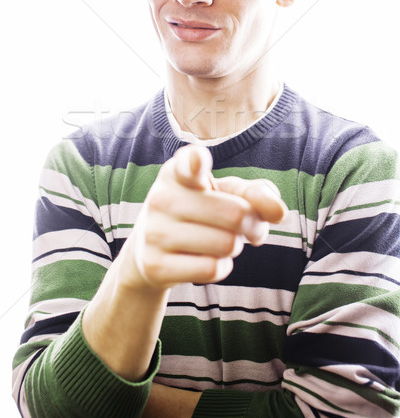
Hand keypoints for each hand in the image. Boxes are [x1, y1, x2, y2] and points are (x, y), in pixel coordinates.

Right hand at [127, 144, 286, 289]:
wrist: (152, 250)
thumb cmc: (201, 213)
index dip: (197, 162)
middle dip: (252, 225)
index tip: (199, 162)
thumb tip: (278, 211)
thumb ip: (257, 193)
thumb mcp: (226, 194)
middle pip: (235, 215)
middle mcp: (161, 198)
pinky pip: (212, 269)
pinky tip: (206, 259)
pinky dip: (221, 267)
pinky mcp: (155, 266)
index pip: (189, 164)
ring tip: (217, 241)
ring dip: (233, 247)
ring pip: (226, 245)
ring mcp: (154, 232)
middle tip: (244, 227)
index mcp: (177, 172)